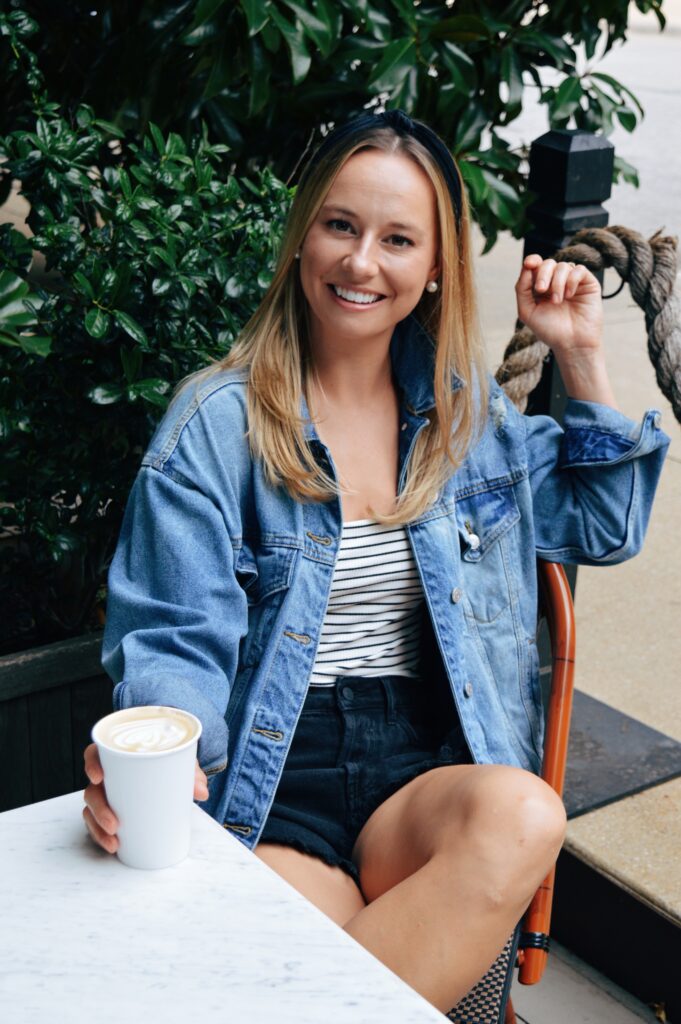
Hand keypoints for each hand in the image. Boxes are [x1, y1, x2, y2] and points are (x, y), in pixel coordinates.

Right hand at [82, 743, 209, 854]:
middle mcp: (108, 776)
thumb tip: (202, 792)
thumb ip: (191, 774)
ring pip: (91, 810)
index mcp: (119, 756)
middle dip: (99, 809)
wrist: (172, 772)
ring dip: (98, 827)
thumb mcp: (181, 762)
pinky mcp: (109, 811)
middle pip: (92, 789)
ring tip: (114, 839)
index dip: (91, 764)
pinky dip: (101, 836)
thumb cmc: (170, 762)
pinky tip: (112, 845)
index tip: (98, 777)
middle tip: (114, 824)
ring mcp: (106, 795)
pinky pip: (97, 824)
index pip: (95, 754)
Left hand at [515, 254, 602, 355]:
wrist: (572, 343)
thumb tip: (526, 267)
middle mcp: (557, 282)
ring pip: (563, 266)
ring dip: (557, 282)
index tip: (529, 265)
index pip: (536, 265)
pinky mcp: (588, 283)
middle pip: (548, 263)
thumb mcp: (527, 311)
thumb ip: (522, 289)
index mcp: (541, 287)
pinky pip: (579, 270)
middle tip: (541, 290)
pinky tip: (570, 295)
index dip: (532, 261)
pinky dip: (571, 280)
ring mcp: (573, 282)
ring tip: (558, 301)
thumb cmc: (550, 330)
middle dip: (542, 274)